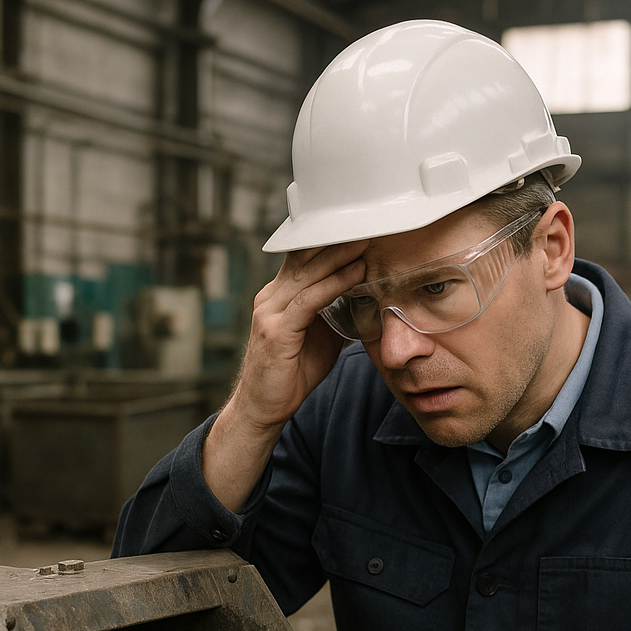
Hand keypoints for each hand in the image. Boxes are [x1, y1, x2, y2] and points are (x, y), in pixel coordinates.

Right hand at [233, 240, 368, 429]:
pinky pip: (308, 300)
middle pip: (304, 257)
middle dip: (336, 239)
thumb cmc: (291, 374)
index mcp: (278, 296)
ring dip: (339, 256)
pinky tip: (354, 274)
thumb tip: (363, 296)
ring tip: (365, 241)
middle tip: (366, 223)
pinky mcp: (276, 330)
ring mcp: (270, 312)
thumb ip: (333, 313)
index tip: (359, 227)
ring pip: (307, 273)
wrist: (264, 408)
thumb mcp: (318, 337)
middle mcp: (270, 298)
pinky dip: (333, 284)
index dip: (330, 241)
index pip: (304, 257)